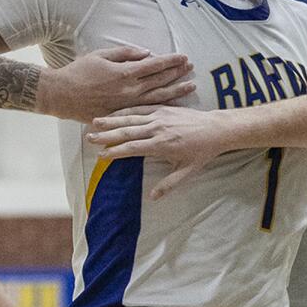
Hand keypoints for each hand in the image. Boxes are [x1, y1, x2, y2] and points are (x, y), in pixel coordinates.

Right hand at [37, 46, 195, 122]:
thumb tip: (147, 53)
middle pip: (161, 81)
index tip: (183, 57)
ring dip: (176, 91)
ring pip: (159, 97)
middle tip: (191, 67)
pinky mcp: (123, 114)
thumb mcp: (100, 55)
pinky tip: (174, 105)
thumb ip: (125, 53)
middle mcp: (131, 90)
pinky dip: (162, 107)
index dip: (171, 61)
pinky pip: (147, 110)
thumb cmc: (78, 72)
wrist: (61, 95)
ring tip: (191, 86)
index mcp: (125, 73)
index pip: (155, 65)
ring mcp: (128, 104)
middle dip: (178, 73)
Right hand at [88, 105, 227, 198]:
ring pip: (131, 117)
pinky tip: (114, 112)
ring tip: (94, 122)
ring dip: (112, 120)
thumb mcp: (188, 170)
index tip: (101, 156)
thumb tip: (153, 198)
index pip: (133, 149)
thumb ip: (169, 184)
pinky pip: (140, 108)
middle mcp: (158, 128)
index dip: (115, 152)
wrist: (217, 128)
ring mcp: (160, 116)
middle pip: (127, 132)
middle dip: (107, 135)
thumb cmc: (203, 151)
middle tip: (89, 138)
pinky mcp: (163, 108)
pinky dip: (125, 110)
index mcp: (162, 144)